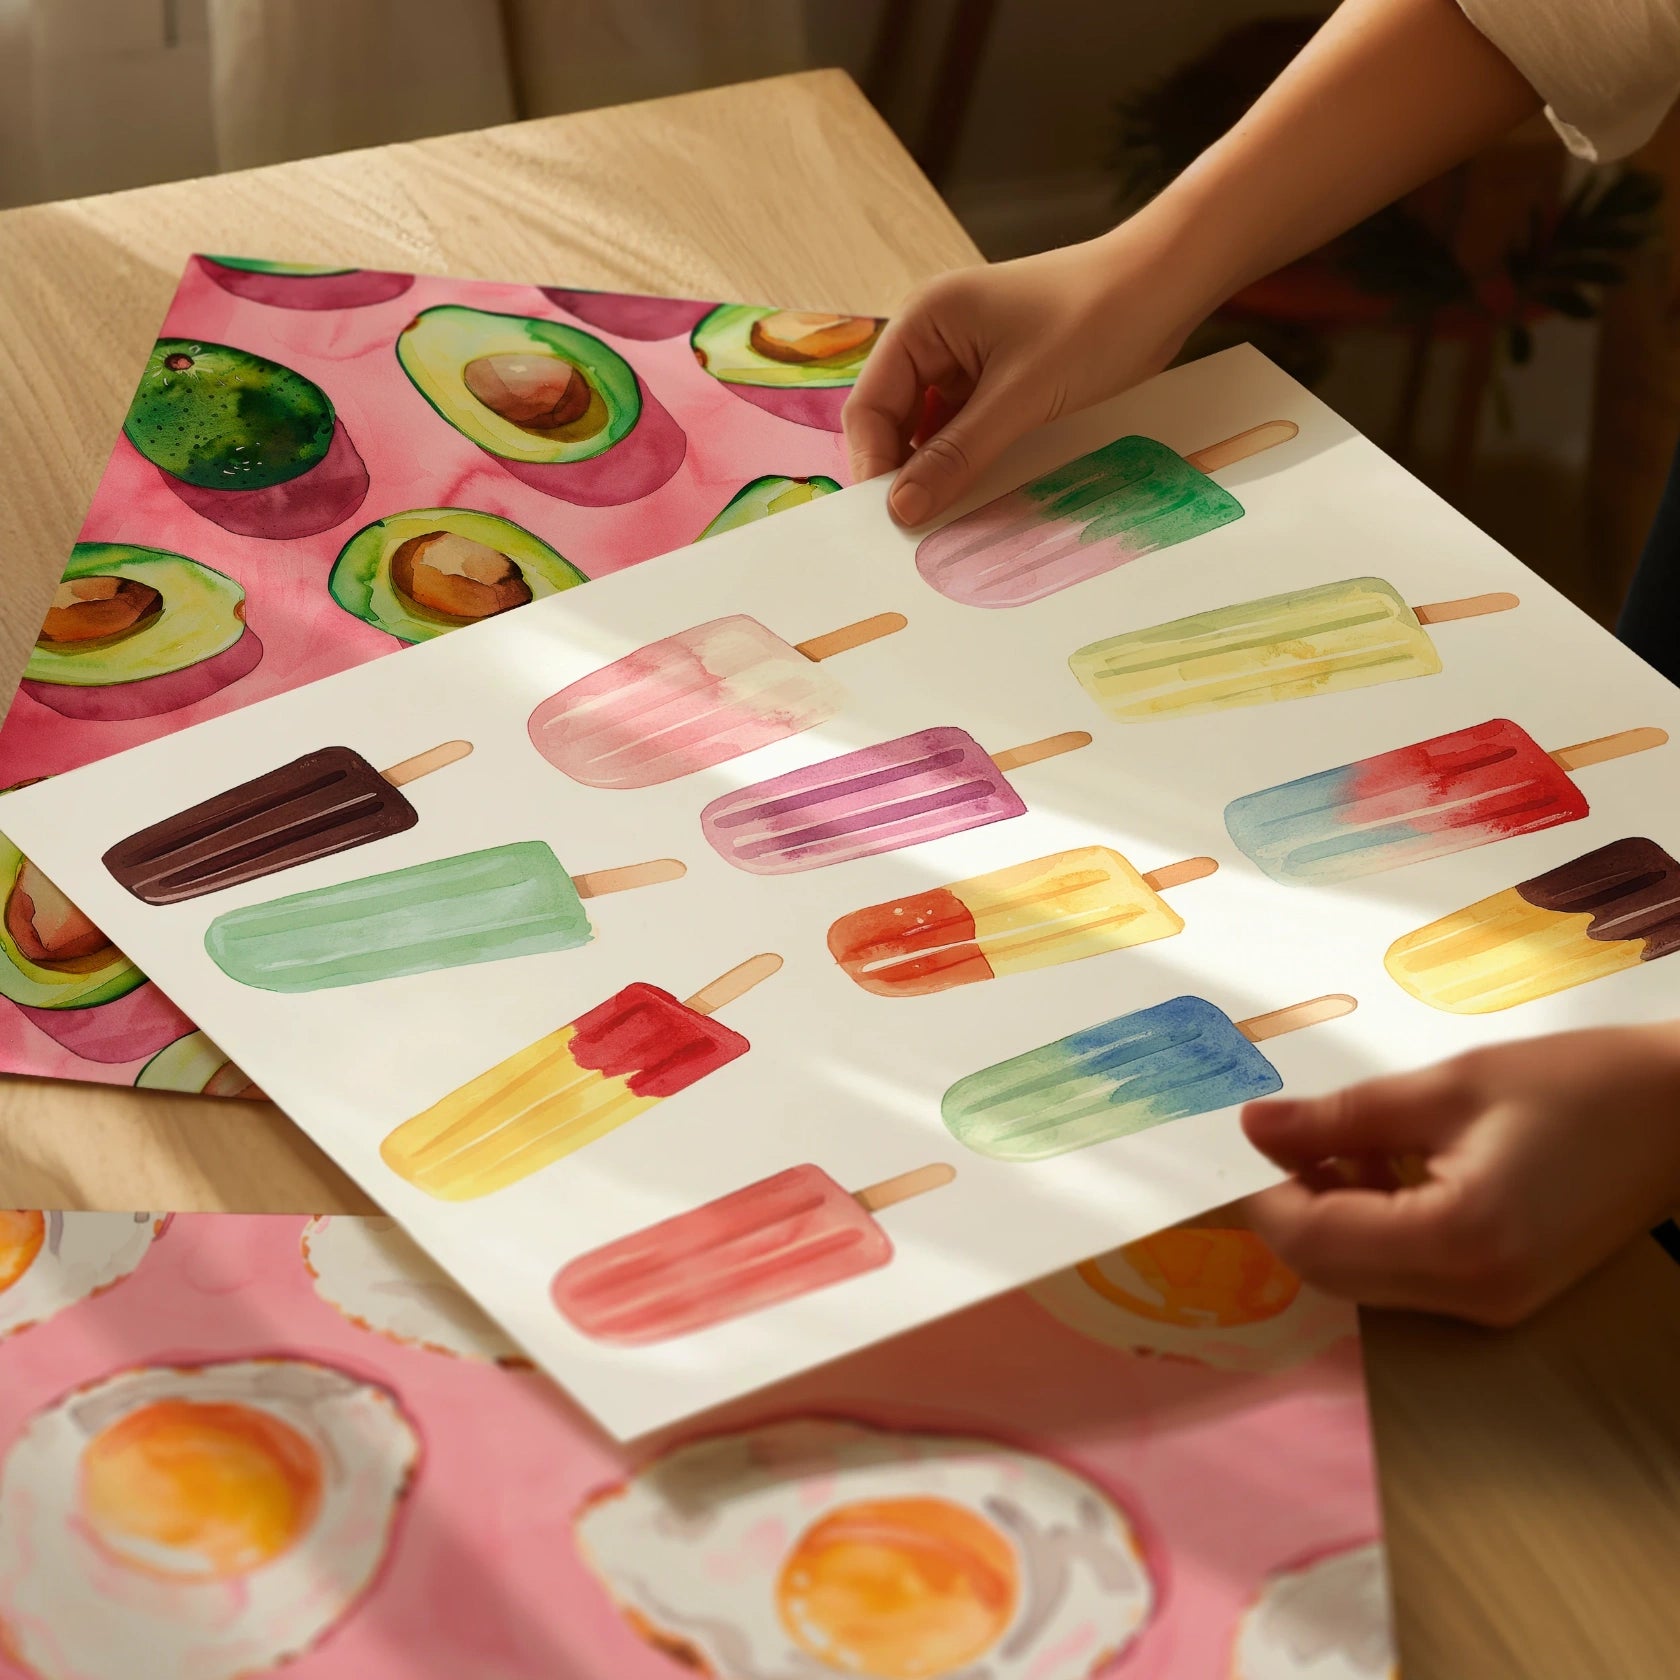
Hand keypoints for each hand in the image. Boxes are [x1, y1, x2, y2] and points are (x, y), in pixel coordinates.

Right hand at [842, 228, 1204, 526]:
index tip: (890, 520)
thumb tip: (901, 509)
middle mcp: (933, 335)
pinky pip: (963, 427)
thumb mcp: (1020, 396)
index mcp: (922, 321)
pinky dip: (966, 458)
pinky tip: (978, 490)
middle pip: (892, 419)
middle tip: (917, 528)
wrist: (1165, 284)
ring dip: (936, 469)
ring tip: (948, 515)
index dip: (873, 464)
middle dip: (902, 470)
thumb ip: (956, 454)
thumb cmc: (1095, 320)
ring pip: (928, 429)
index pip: (869, 406)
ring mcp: (964, 355)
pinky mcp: (995, 375)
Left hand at [1238, 1024, 1679, 1325]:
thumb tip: (1254, 1127)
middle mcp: (1472, 1294)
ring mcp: (1491, 1306)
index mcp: (1457, 1241)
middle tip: (1282, 1137)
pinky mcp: (1503, 1295)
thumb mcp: (1444, 1087)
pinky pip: (1405, 1275)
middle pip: (1330, 1273)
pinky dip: (1372, 1228)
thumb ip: (1339, 1118)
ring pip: (1362, 1280)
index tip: (1240, 1143)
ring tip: (1341, 1141)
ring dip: (1330, 1218)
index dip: (1262, 1195)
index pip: (1314, 1242)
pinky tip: (1383, 1166)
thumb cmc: (1574, 1085)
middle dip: (1290, 1209)